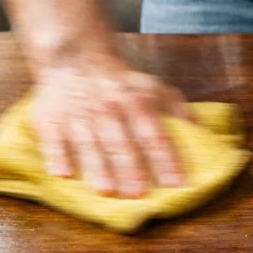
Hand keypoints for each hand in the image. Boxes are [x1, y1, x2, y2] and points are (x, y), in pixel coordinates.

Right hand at [32, 57, 189, 197]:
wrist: (73, 58)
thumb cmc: (117, 82)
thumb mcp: (150, 86)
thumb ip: (175, 108)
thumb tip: (201, 132)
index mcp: (135, 101)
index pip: (153, 133)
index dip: (165, 158)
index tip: (176, 183)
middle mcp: (107, 108)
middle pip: (120, 141)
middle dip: (130, 167)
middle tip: (138, 194)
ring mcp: (77, 114)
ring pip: (89, 143)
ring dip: (97, 167)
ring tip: (106, 190)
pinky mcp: (51, 119)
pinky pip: (53, 139)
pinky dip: (56, 156)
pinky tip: (62, 174)